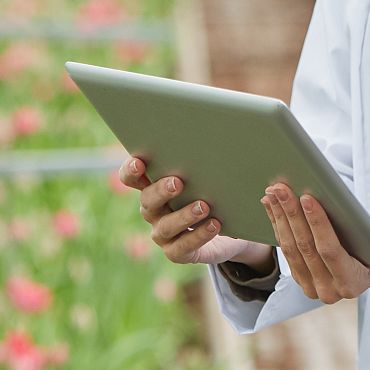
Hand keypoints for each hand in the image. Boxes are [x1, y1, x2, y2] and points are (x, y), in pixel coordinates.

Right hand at [120, 156, 273, 270]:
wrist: (238, 222)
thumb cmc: (221, 185)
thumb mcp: (215, 166)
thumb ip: (209, 148)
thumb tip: (229, 117)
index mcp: (154, 183)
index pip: (131, 175)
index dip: (131, 169)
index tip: (141, 160)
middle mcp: (154, 209)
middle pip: (146, 200)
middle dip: (161, 190)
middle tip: (178, 180)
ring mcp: (164, 233)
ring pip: (164, 227)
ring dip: (183, 215)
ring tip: (204, 205)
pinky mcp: (179, 252)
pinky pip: (182, 248)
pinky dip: (198, 236)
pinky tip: (215, 224)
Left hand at [262, 183, 369, 305]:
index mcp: (352, 284)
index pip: (330, 252)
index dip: (318, 224)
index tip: (308, 196)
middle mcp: (328, 291)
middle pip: (305, 248)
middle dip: (292, 214)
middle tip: (282, 186)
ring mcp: (311, 286)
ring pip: (290, 248)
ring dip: (280, 217)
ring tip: (274, 191)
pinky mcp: (300, 276)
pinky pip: (285, 248)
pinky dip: (277, 223)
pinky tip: (271, 203)